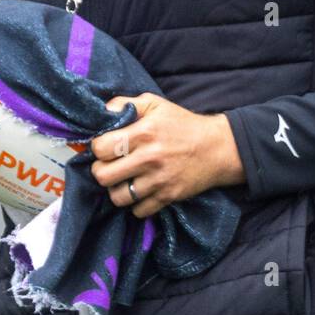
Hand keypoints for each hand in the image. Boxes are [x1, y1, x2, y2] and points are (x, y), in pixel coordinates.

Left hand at [88, 92, 244, 217]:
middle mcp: (149, 157)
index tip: (106, 147)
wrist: (216, 148)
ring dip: (117, 189)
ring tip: (124, 180)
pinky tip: (141, 191)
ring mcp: (159, 180)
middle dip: (101, 170)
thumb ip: (126, 103)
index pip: (101, 148)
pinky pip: (138, 211)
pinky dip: (136, 204)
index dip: (98, 147)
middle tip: (110, 165)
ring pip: (117, 197)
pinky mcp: (168, 197)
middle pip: (103, 176)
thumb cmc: (182, 124)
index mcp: (144, 132)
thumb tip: (102, 111)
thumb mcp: (155, 104)